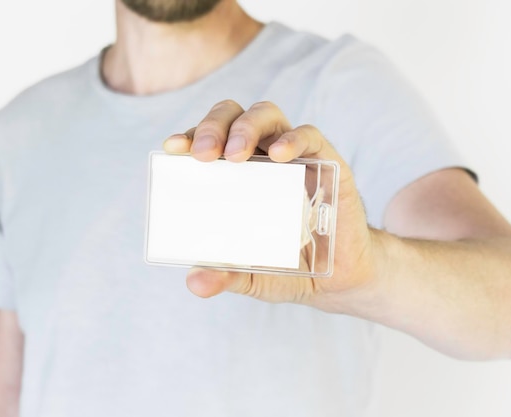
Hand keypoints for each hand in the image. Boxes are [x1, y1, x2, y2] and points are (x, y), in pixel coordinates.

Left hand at [163, 100, 379, 311]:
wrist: (339, 279)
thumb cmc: (288, 268)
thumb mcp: (251, 276)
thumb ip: (225, 275)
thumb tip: (195, 282)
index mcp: (234, 175)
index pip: (206, 141)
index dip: (188, 138)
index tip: (172, 149)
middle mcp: (260, 158)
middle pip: (232, 116)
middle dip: (212, 127)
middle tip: (202, 154)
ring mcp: (293, 156)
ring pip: (266, 115)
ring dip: (246, 127)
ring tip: (234, 155)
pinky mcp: (325, 162)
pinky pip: (309, 136)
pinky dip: (293, 139)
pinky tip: (280, 154)